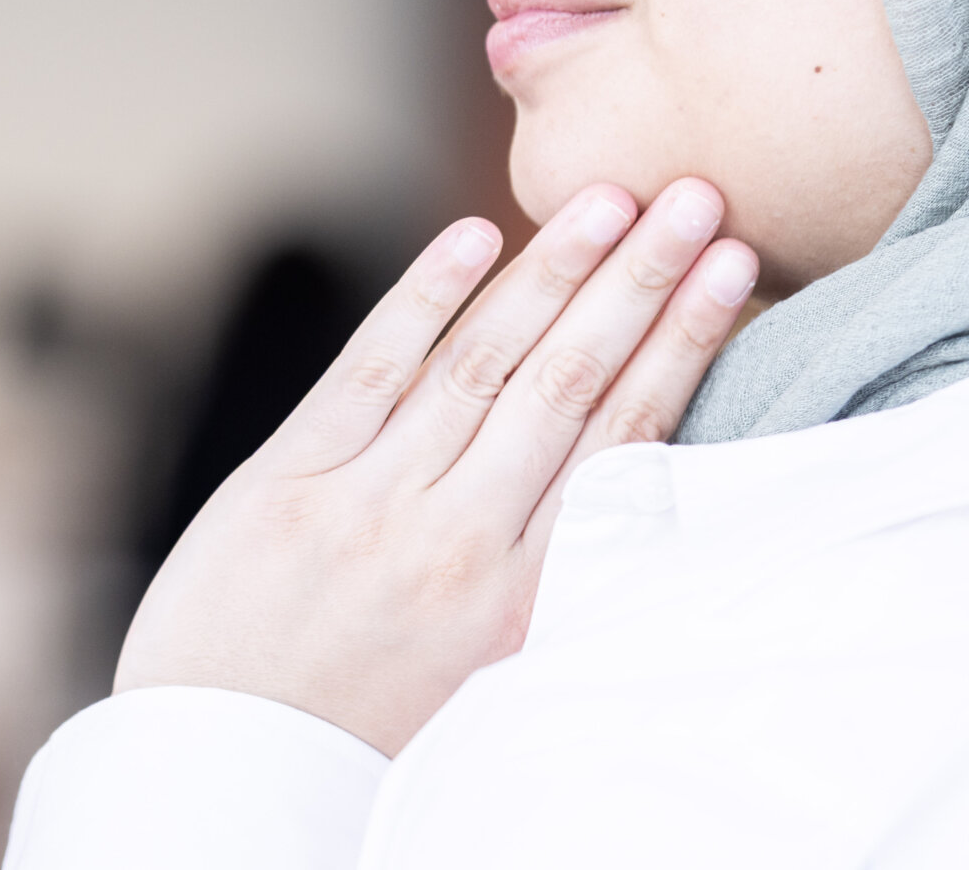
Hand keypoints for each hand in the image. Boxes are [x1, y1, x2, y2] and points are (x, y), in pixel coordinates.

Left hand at [114, 179, 757, 754]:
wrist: (231, 776)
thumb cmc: (372, 735)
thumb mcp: (496, 677)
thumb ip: (556, 576)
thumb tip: (634, 474)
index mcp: (529, 601)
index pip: (628, 440)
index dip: (685, 341)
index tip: (738, 265)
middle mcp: (459, 543)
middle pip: (569, 381)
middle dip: (641, 279)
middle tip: (699, 192)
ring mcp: (370, 504)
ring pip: (482, 362)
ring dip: (554, 270)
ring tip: (613, 197)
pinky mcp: (288, 480)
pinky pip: (370, 368)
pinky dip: (427, 298)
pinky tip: (477, 237)